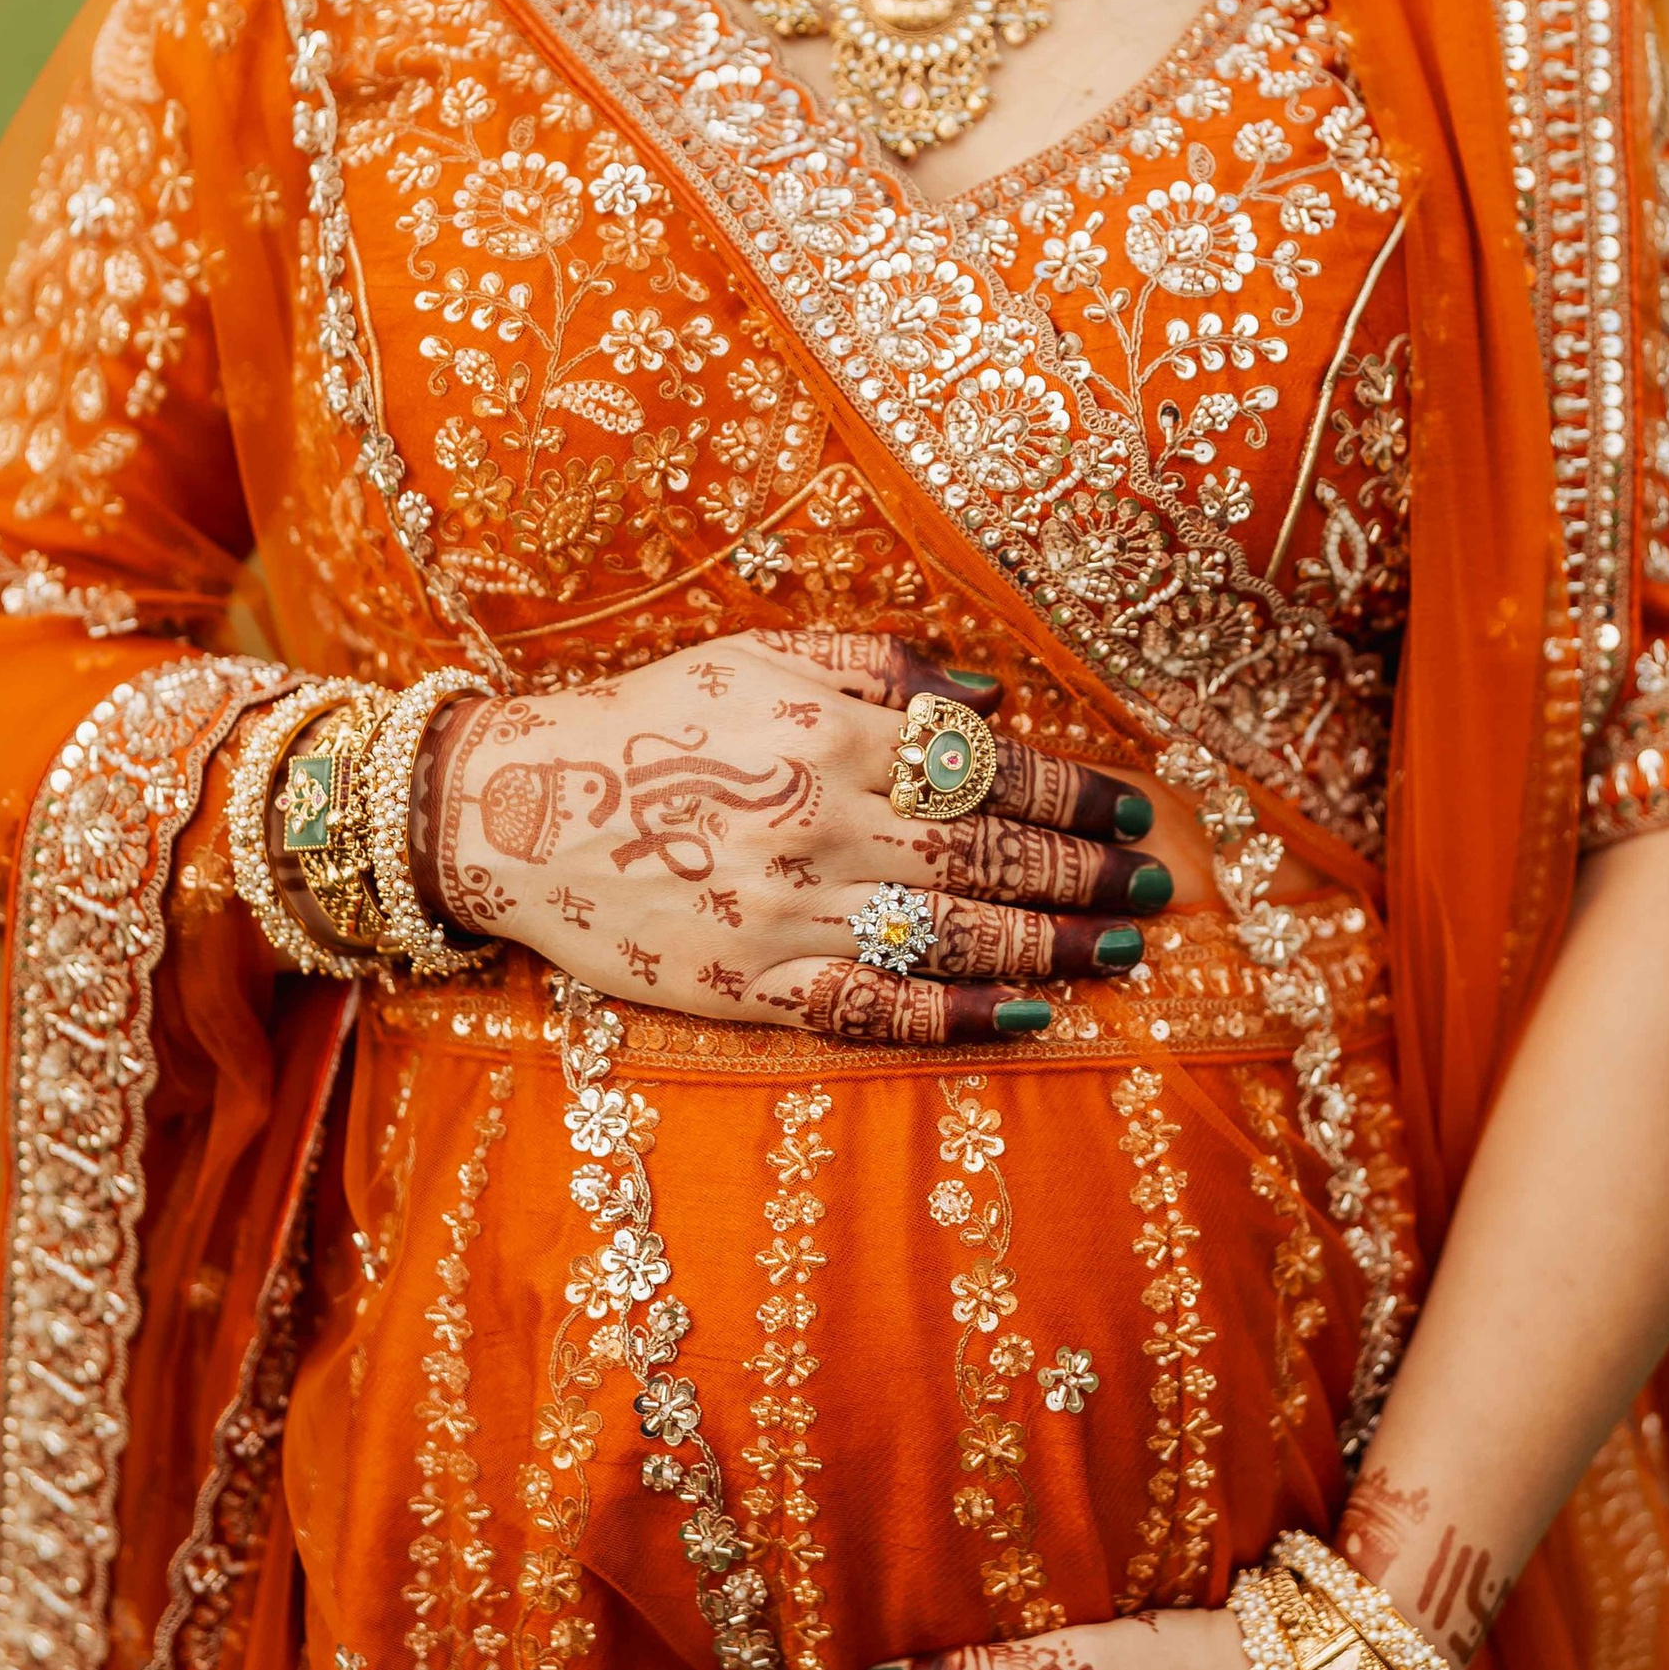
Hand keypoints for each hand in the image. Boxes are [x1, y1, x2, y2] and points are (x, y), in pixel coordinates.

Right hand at [425, 630, 1168, 1045]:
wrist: (516, 810)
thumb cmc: (652, 721)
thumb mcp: (760, 654)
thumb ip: (879, 666)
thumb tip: (990, 700)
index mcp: (831, 731)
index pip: (987, 767)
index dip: (1073, 792)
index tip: (1130, 810)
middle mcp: (823, 822)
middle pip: (990, 858)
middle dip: (1086, 875)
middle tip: (1152, 888)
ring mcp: (790, 912)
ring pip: (954, 938)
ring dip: (1054, 947)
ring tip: (1121, 952)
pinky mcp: (755, 986)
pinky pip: (879, 1008)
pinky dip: (962, 1015)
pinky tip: (1032, 1015)